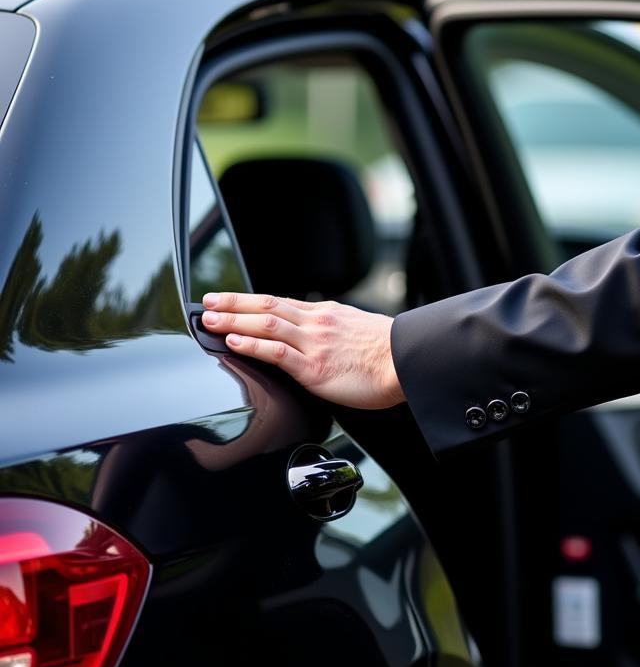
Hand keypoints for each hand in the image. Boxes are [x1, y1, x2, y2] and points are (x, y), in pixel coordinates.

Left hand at [199, 292, 405, 409]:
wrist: (406, 362)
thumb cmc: (390, 353)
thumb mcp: (357, 329)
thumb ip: (333, 331)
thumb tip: (319, 338)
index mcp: (325, 314)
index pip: (279, 303)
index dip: (249, 300)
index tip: (227, 299)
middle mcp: (316, 323)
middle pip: (265, 307)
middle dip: (232, 304)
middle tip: (206, 303)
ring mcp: (314, 344)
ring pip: (265, 325)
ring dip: (233, 321)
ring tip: (210, 321)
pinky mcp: (314, 367)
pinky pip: (276, 352)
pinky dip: (252, 345)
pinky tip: (234, 342)